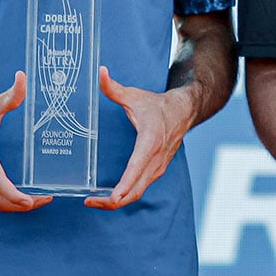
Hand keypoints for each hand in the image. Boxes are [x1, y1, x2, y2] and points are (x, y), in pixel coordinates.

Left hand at [84, 67, 200, 208]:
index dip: (124, 185)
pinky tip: (110, 196)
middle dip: (113, 201)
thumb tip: (100, 72)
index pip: (136, 168)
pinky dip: (126, 195)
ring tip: (95, 202)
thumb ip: (113, 87)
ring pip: (138, 192)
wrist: (184, 111)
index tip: (111, 197)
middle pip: (136, 189)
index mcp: (150, 141)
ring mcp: (158, 167)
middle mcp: (156, 158)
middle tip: (90, 203)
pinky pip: (141, 188)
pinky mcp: (156, 170)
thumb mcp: (134, 95)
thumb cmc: (157, 105)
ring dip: (118, 201)